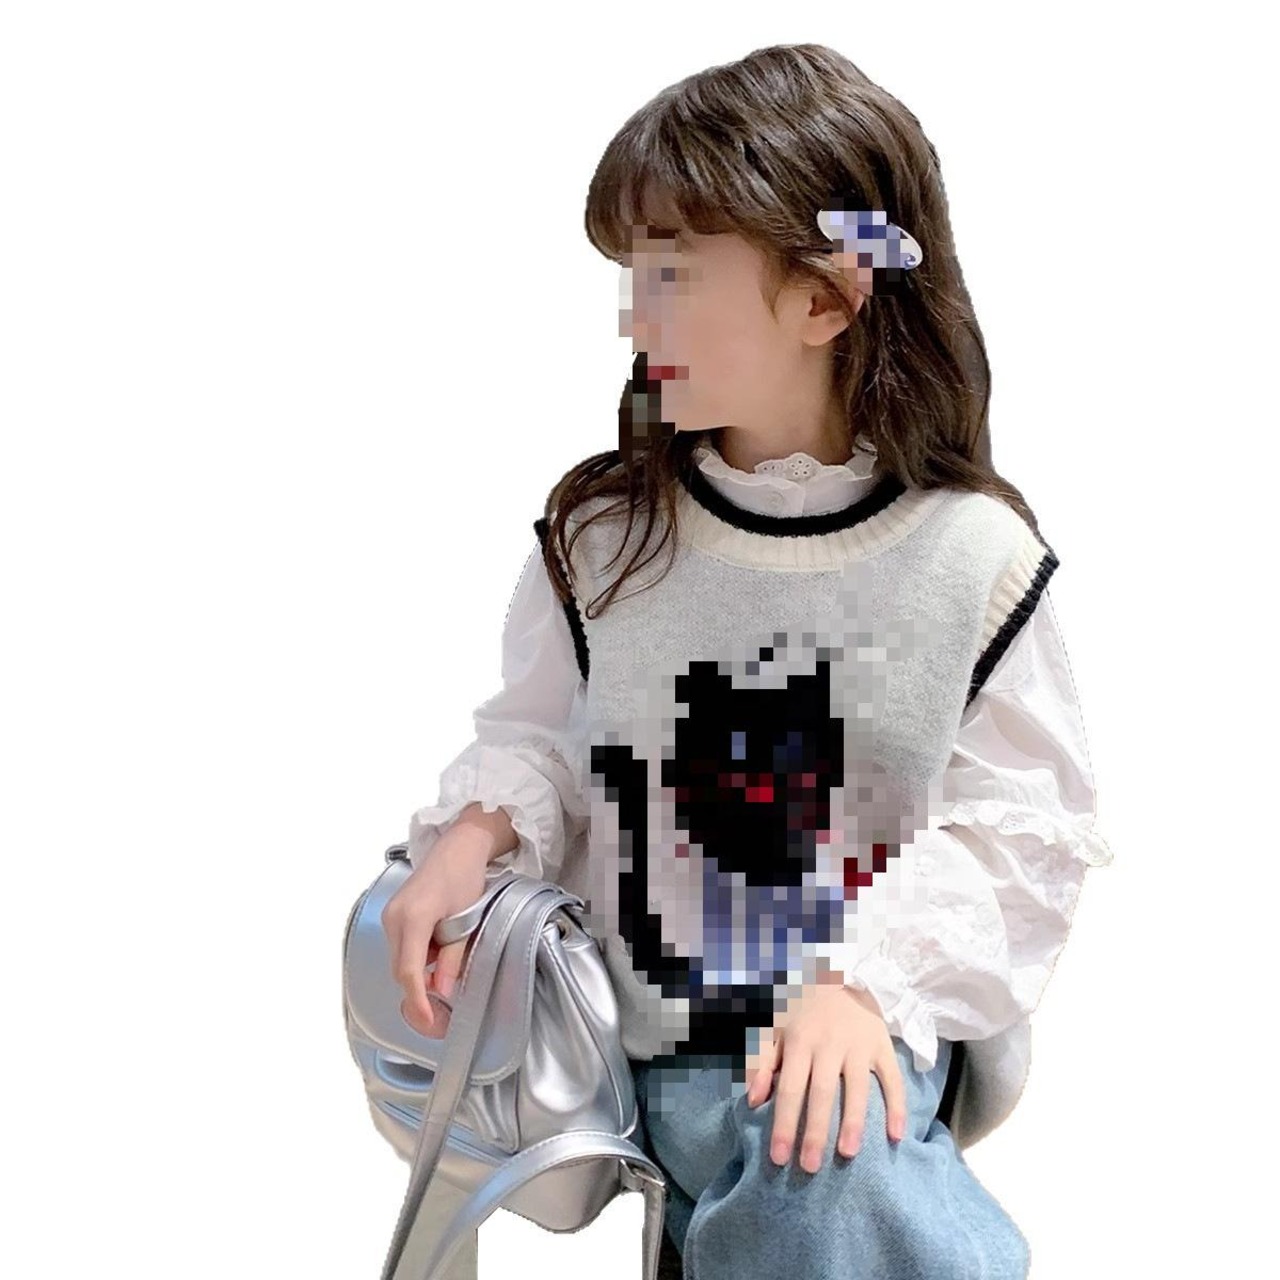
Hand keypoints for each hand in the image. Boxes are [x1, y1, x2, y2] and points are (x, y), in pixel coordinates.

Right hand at [380, 834, 492, 1035]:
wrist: (457, 848)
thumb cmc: (465, 878)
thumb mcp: (466, 921)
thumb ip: (452, 957)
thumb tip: (442, 990)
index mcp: (414, 917)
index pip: (409, 971)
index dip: (417, 1000)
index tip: (428, 1021)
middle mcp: (395, 917)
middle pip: (401, 968)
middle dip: (420, 989)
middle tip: (442, 1009)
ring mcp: (390, 915)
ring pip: (400, 959)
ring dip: (420, 970)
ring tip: (448, 964)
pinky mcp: (393, 914)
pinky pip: (401, 946)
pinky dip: (418, 955)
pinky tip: (439, 946)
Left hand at [744, 975, 907, 1172]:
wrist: (843, 973)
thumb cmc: (803, 1009)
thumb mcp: (775, 1027)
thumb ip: (763, 1062)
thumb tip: (752, 1101)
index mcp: (799, 1041)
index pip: (790, 1089)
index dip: (783, 1124)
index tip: (778, 1158)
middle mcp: (829, 1044)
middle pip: (821, 1093)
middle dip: (815, 1132)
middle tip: (810, 1168)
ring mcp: (859, 1046)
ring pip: (858, 1088)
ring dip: (853, 1122)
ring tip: (848, 1154)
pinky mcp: (883, 1046)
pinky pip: (892, 1078)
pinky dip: (897, 1106)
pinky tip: (897, 1135)